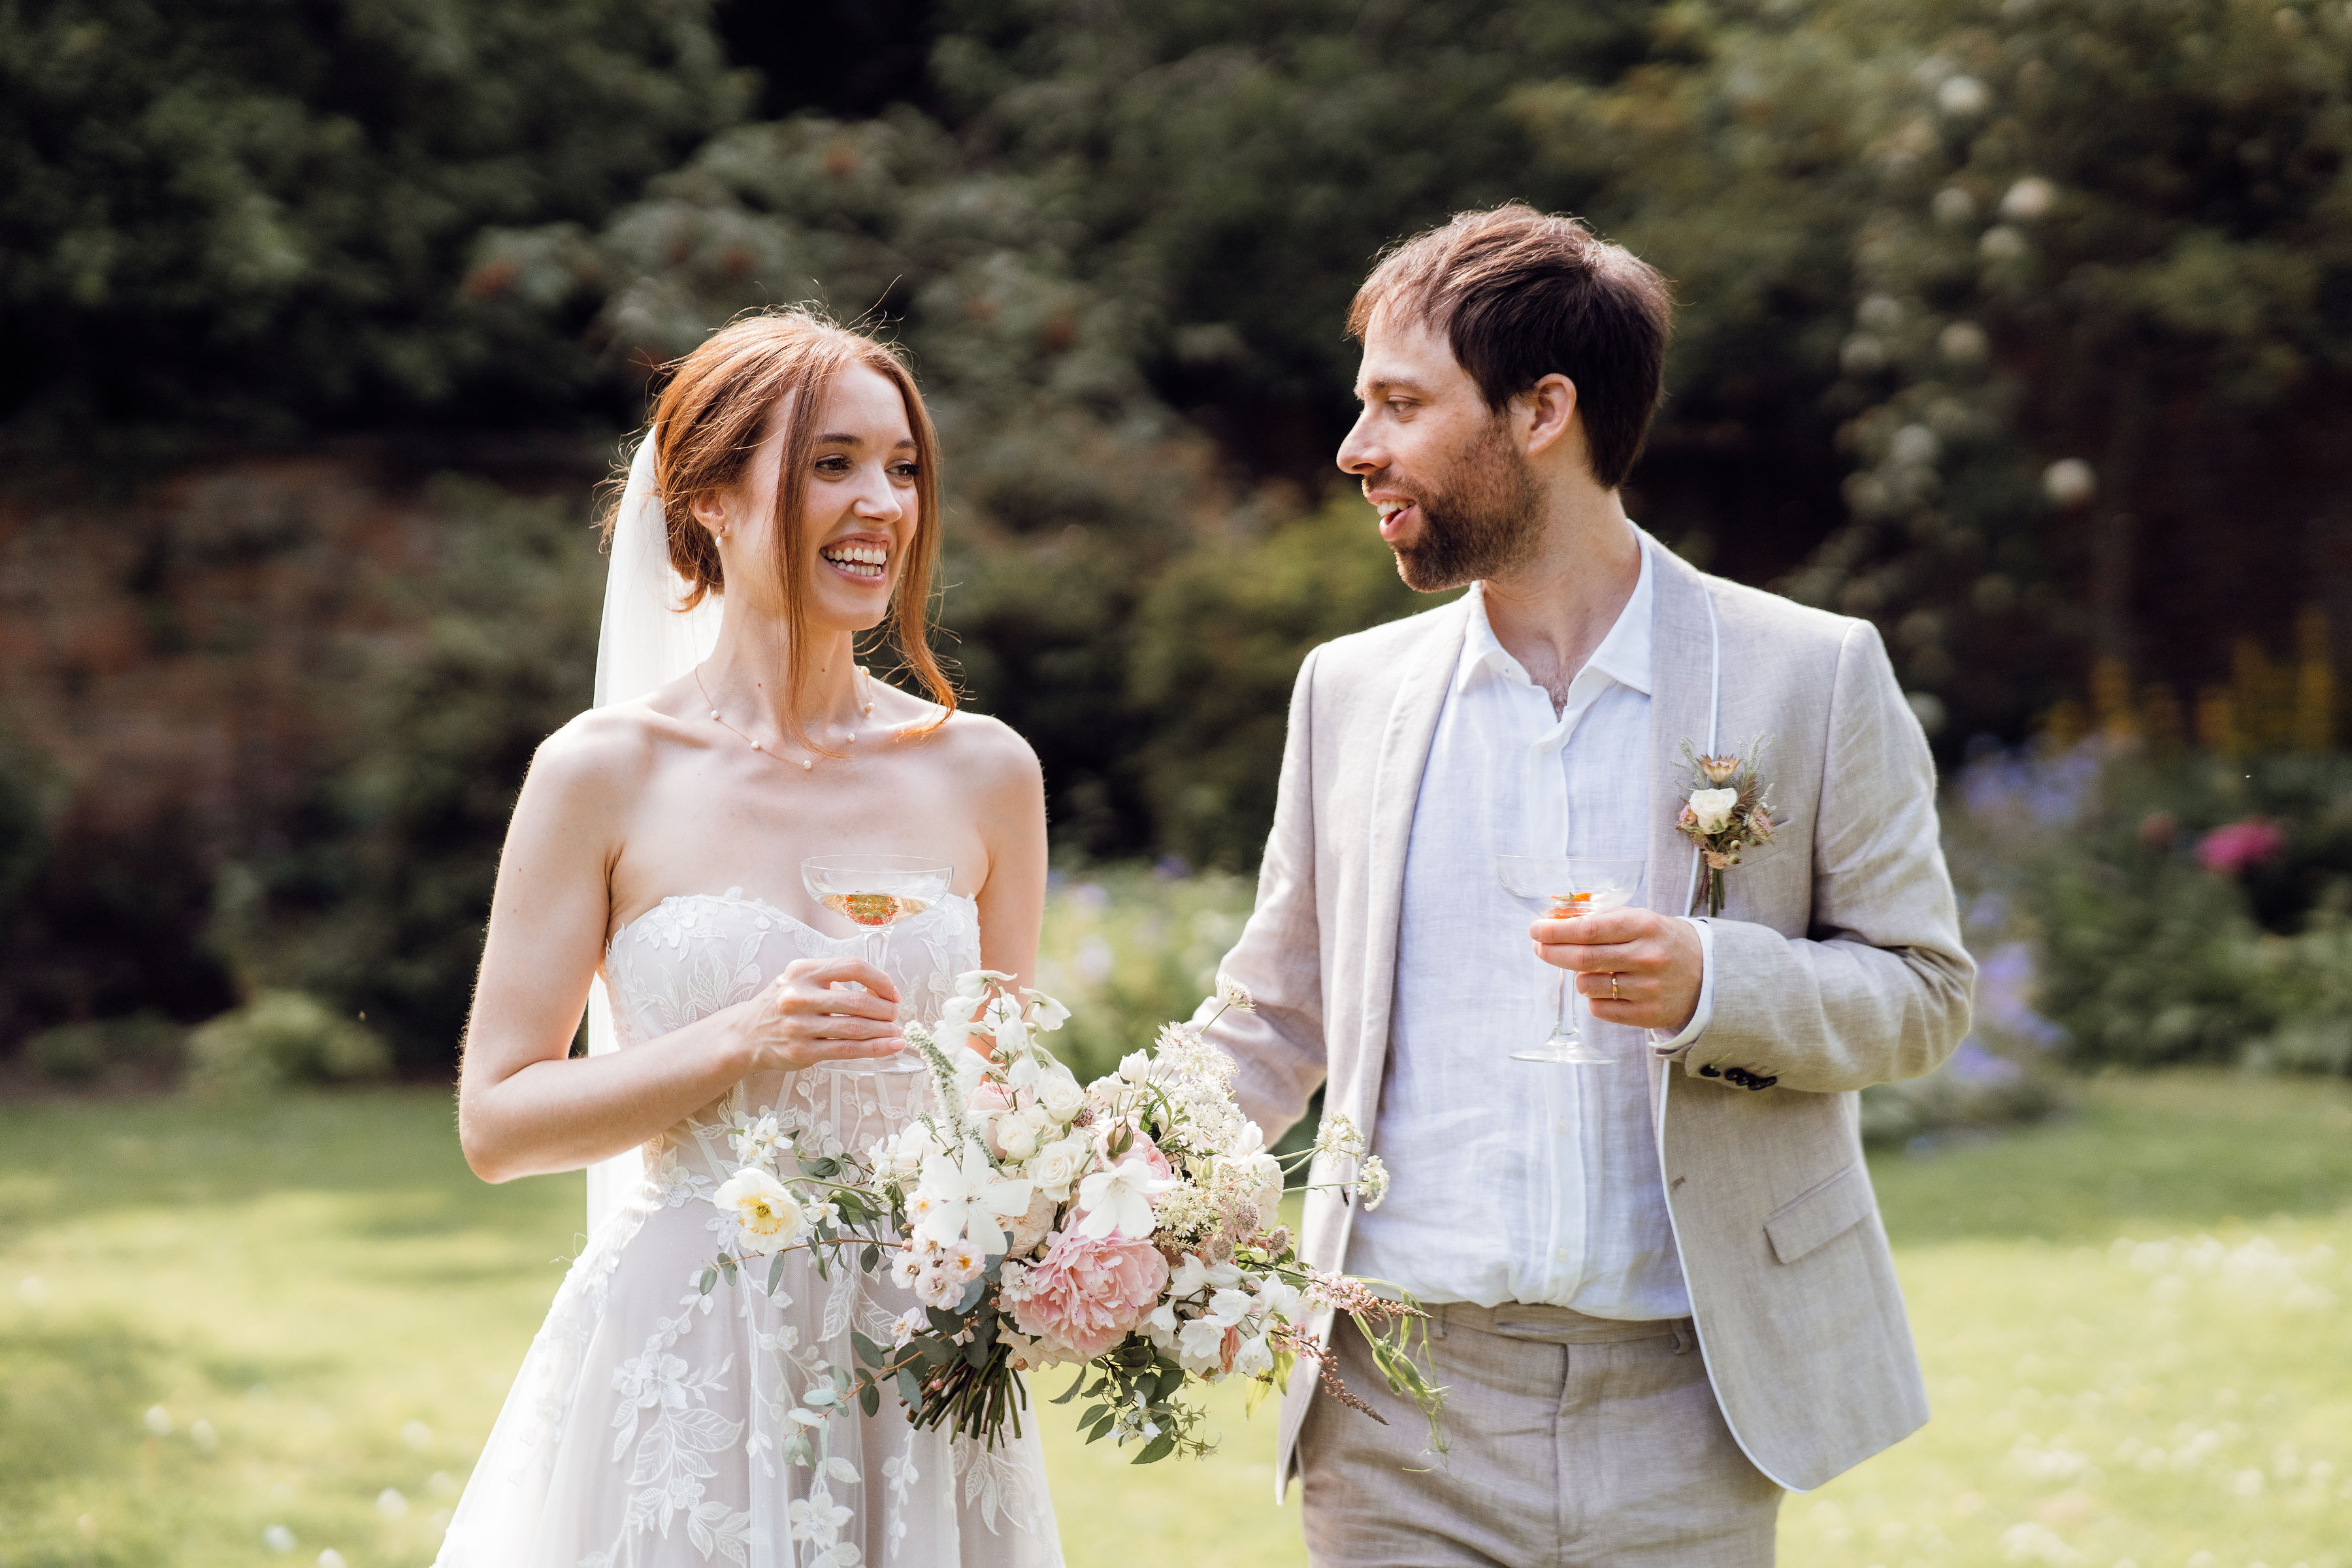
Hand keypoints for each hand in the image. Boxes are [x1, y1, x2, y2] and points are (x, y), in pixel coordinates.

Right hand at [736, 957, 909, 1072]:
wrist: (745, 1034)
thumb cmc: (782, 1004)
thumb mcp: (800, 980)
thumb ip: (834, 980)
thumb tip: (880, 990)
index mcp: (802, 971)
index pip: (852, 967)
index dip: (880, 979)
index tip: (892, 992)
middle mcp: (799, 996)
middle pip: (857, 1001)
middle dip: (885, 1009)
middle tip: (896, 1014)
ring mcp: (799, 1025)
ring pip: (855, 1028)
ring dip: (884, 1031)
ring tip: (898, 1032)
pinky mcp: (802, 1051)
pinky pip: (847, 1050)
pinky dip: (875, 1049)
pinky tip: (891, 1046)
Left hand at [1529, 906, 1702, 1034]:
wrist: (1707, 975)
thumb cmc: (1661, 942)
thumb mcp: (1640, 920)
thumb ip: (1601, 921)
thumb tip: (1554, 924)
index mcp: (1644, 926)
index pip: (1589, 929)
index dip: (1556, 931)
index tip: (1536, 930)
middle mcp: (1647, 957)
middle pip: (1582, 958)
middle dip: (1552, 952)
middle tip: (1539, 947)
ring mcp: (1648, 989)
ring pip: (1587, 986)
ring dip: (1577, 977)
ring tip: (1589, 970)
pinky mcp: (1646, 1015)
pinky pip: (1599, 1009)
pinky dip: (1593, 998)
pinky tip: (1606, 988)